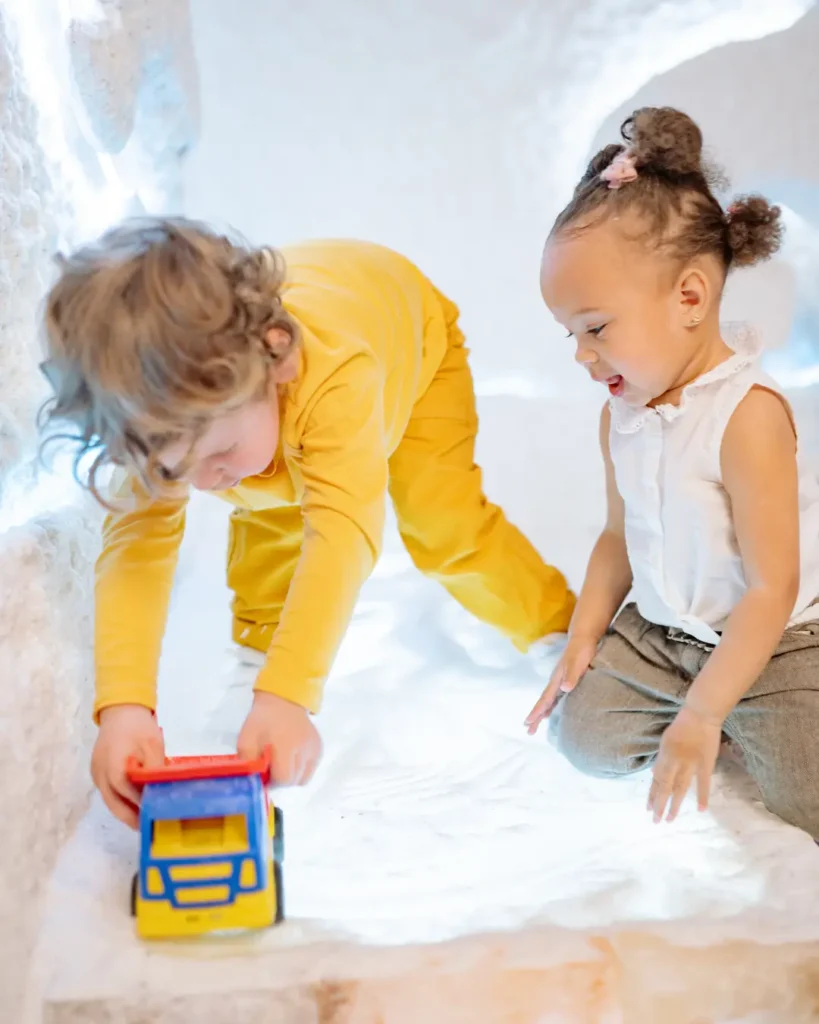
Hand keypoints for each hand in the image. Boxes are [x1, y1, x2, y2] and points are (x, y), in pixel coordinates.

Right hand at [92, 705, 164, 828]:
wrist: (120, 708)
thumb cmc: (138, 726)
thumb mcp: (153, 746)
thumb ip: (154, 770)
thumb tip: (159, 790)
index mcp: (113, 769)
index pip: (127, 795)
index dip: (141, 807)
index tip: (155, 817)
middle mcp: (100, 774)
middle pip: (114, 804)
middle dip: (130, 817)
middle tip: (147, 827)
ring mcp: (96, 773)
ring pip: (109, 799)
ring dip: (124, 809)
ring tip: (143, 817)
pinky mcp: (97, 770)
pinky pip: (107, 790)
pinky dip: (119, 798)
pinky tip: (133, 801)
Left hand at [237, 691, 322, 785]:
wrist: (284, 700)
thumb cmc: (262, 720)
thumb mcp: (246, 739)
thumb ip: (248, 761)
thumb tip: (253, 779)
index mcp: (286, 746)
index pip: (284, 779)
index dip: (272, 781)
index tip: (264, 774)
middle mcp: (305, 750)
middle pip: (293, 781)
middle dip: (280, 779)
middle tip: (271, 767)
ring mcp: (314, 750)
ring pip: (303, 778)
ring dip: (291, 775)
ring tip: (282, 762)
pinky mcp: (319, 749)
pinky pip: (310, 769)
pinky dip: (300, 769)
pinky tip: (291, 757)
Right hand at [525, 634, 598, 733]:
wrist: (583, 637)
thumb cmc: (581, 649)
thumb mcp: (577, 661)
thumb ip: (571, 674)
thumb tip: (565, 688)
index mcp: (557, 679)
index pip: (545, 699)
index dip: (538, 711)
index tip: (529, 722)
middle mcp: (556, 682)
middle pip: (543, 702)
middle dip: (536, 716)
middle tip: (528, 731)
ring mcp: (559, 681)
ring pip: (548, 701)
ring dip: (541, 713)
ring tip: (534, 725)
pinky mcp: (565, 680)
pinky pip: (554, 698)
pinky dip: (549, 707)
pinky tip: (550, 712)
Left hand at [648, 706, 722, 821]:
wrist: (700, 715)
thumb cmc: (682, 725)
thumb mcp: (665, 741)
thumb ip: (661, 759)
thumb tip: (655, 774)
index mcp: (664, 756)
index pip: (656, 779)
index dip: (651, 794)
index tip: (648, 808)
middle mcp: (674, 762)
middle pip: (664, 786)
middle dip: (659, 804)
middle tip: (655, 821)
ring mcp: (690, 764)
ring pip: (680, 788)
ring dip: (674, 804)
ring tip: (670, 819)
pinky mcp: (706, 764)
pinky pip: (704, 783)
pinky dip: (703, 796)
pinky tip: (701, 810)